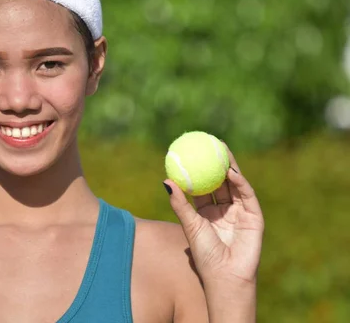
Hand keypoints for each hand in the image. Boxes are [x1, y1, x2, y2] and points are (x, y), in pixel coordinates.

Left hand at [164, 143, 263, 287]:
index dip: (199, 169)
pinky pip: (246, 195)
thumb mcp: (190, 225)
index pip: (203, 186)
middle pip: (221, 181)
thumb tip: (166, 180)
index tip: (192, 152)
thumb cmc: (205, 254)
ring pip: (234, 185)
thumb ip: (180, 203)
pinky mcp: (254, 216)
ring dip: (229, 167)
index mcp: (207, 213)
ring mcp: (240, 212)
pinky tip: (231, 172)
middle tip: (210, 143)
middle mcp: (224, 210)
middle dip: (217, 162)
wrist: (226, 276)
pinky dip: (239, 183)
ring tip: (222, 150)